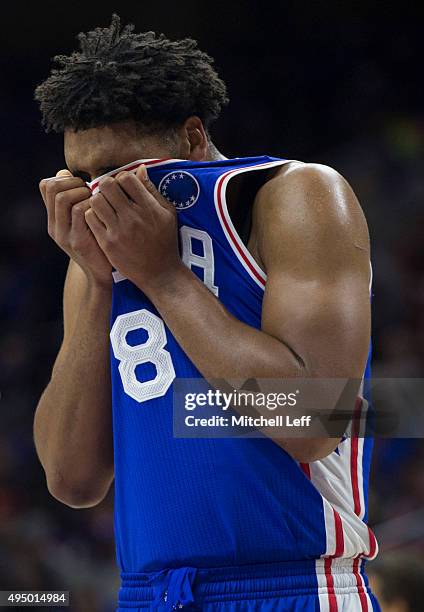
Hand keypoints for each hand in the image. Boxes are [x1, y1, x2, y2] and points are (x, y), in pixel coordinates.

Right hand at [39, 169, 112, 286]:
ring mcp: (64, 235)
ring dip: (83, 192)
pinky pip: (80, 212)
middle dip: (74, 182)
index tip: (82, 185)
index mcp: (54, 219)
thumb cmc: (99, 241)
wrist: (103, 275)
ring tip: (96, 200)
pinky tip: (103, 211)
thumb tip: (65, 173)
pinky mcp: (78, 242)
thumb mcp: (83, 221)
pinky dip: (92, 205)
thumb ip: (75, 200)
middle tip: (91, 191)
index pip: (46, 185)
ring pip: (63, 198)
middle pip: (52, 188)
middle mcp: (55, 226)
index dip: (64, 178)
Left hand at [85, 165, 182, 295]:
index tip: (123, 187)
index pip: (126, 178)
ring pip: (95, 200)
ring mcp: (119, 231)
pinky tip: (100, 220)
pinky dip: (92, 216)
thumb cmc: (165, 241)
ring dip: (97, 200)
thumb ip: (152, 190)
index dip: (122, 178)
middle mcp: (133, 217)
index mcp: (149, 207)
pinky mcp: (108, 243)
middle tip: (109, 194)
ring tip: (104, 207)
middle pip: (107, 185)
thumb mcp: (167, 214)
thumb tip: (140, 168)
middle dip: (106, 186)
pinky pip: (90, 219)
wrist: (160, 273)